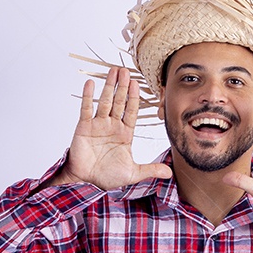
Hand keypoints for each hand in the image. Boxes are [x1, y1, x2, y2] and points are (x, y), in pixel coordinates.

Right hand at [59, 67, 171, 190]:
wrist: (87, 182)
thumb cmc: (107, 177)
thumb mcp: (133, 173)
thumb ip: (150, 169)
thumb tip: (169, 172)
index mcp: (124, 134)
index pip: (131, 111)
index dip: (134, 97)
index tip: (137, 83)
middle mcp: (112, 126)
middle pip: (119, 102)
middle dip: (123, 86)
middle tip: (125, 70)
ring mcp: (98, 125)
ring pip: (105, 101)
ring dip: (109, 86)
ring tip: (113, 71)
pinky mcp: (84, 127)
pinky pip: (86, 109)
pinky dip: (88, 96)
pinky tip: (91, 83)